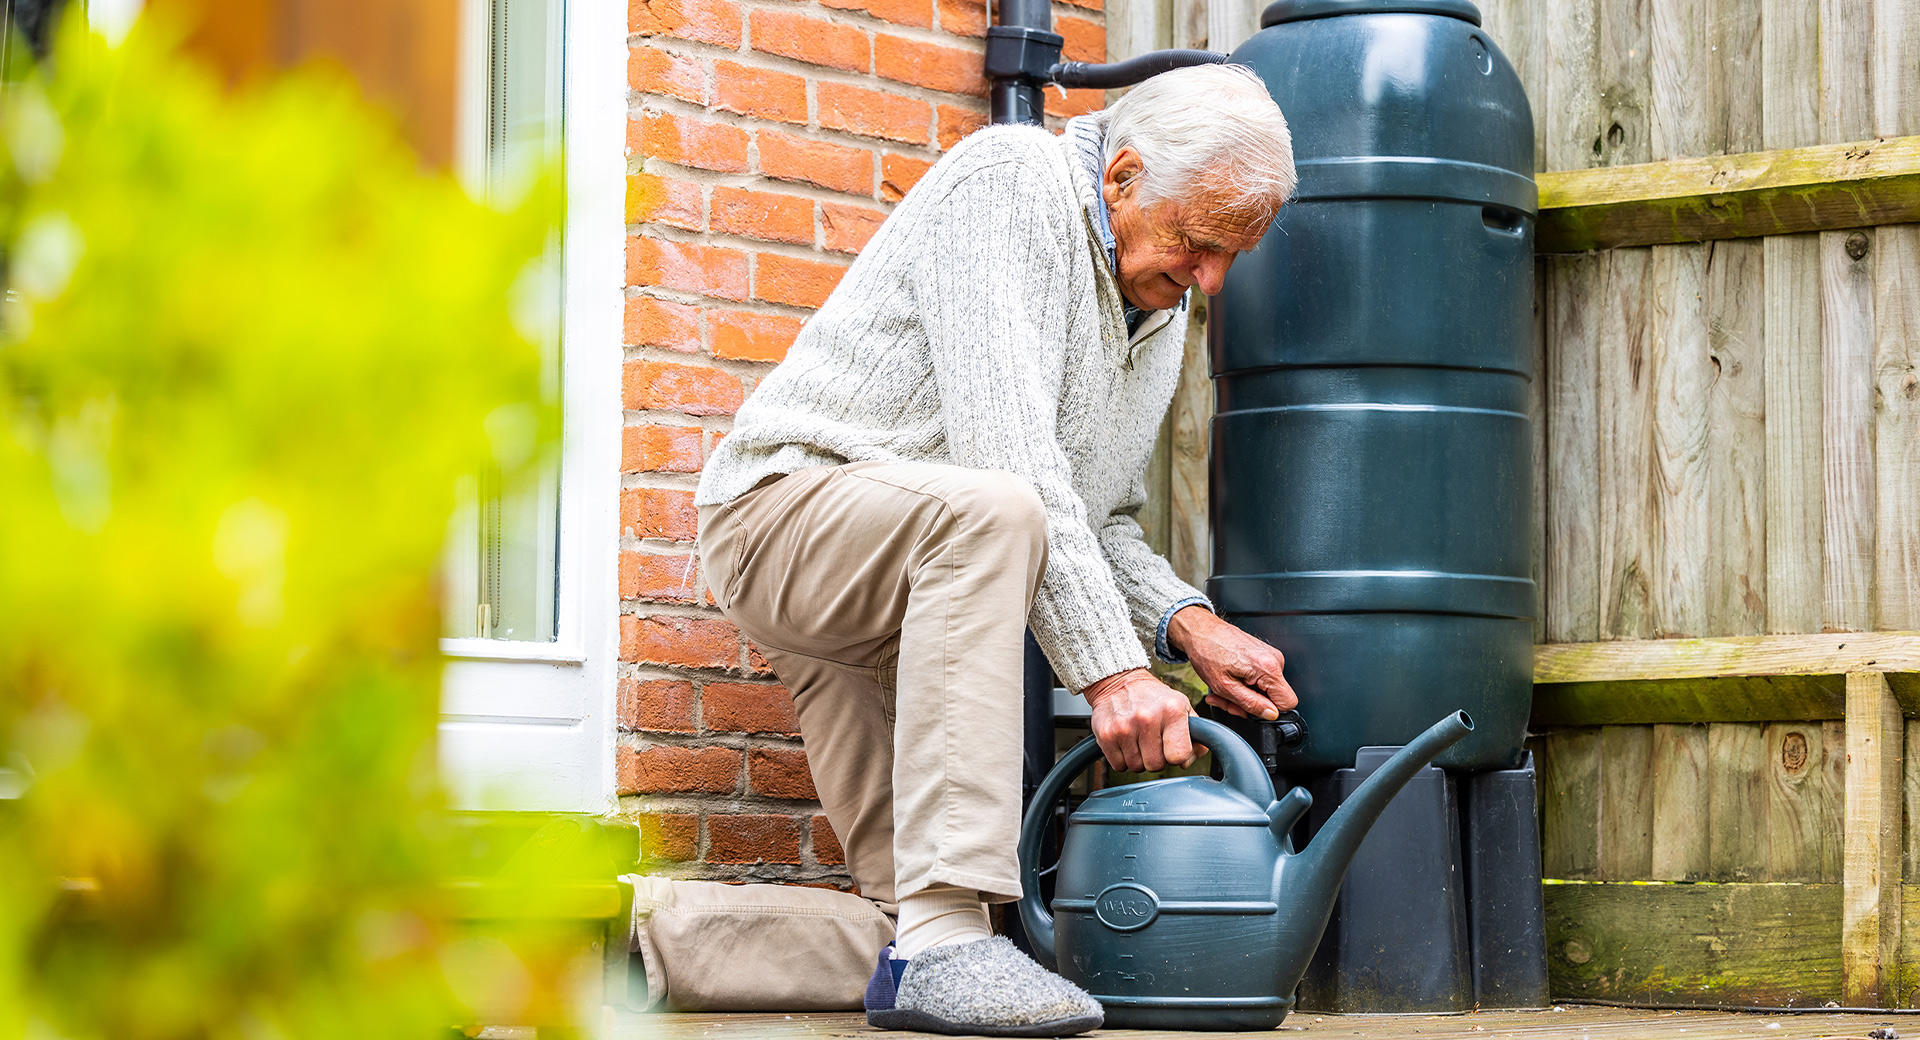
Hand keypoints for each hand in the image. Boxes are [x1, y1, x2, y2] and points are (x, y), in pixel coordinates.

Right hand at [1080, 667, 1197, 772]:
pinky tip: (1125, 742)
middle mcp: (1147, 718)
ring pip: (1137, 767)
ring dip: (1138, 759)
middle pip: (1156, 765)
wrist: (1119, 681)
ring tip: (1138, 739)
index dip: (1177, 757)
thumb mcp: (1182, 706)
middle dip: (1156, 758)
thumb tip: (1188, 761)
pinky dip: (1122, 759)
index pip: (1179, 756)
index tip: (1172, 748)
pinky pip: (1119, 766)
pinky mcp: (1106, 735)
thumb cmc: (1153, 697)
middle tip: (1153, 742)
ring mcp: (1124, 727)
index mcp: (1172, 711)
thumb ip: (1195, 735)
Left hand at [1166, 606, 1296, 719]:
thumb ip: (1251, 704)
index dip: (1270, 711)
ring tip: (1224, 687)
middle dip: (1250, 704)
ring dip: (1243, 695)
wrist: (1200, 631)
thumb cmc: (1207, 653)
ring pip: (1265, 689)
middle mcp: (1274, 659)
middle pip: (1274, 697)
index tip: (1251, 708)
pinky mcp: (1263, 655)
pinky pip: (1260, 679)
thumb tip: (1270, 714)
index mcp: (1268, 668)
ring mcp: (1269, 655)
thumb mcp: (1225, 687)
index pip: (1288, 702)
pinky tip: (1229, 680)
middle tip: (1228, 699)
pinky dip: (1244, 684)